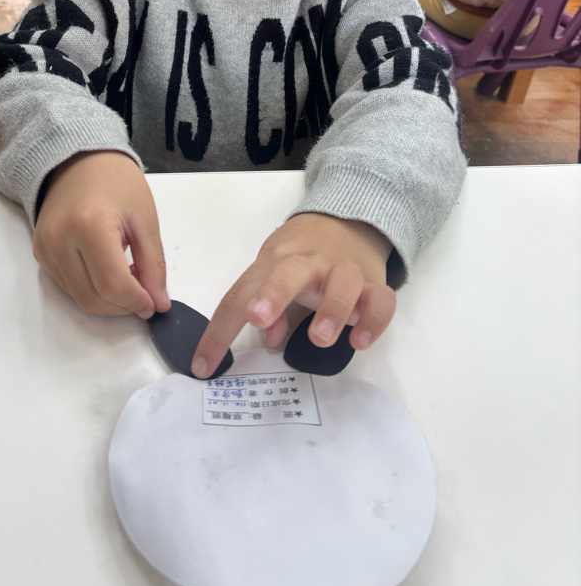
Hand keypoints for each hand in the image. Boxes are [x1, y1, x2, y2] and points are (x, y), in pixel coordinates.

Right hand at [33, 151, 170, 318]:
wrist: (79, 160)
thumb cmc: (118, 182)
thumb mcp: (146, 219)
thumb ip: (153, 265)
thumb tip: (159, 304)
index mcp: (90, 226)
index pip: (112, 284)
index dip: (136, 301)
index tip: (154, 304)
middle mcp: (60, 240)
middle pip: (92, 298)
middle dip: (122, 307)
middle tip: (144, 298)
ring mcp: (45, 248)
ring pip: (78, 298)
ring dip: (107, 301)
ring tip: (128, 280)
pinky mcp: (39, 252)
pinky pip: (67, 286)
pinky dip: (91, 290)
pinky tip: (108, 273)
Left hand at [191, 213, 395, 377]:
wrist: (350, 220)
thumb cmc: (304, 255)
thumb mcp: (278, 272)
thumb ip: (271, 307)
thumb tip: (268, 339)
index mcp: (276, 262)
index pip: (241, 294)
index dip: (220, 331)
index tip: (203, 365)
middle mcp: (309, 262)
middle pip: (289, 271)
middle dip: (273, 293)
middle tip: (258, 318)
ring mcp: (344, 270)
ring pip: (342, 280)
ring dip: (331, 308)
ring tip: (319, 338)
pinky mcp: (374, 282)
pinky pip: (381, 299)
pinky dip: (373, 319)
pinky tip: (359, 341)